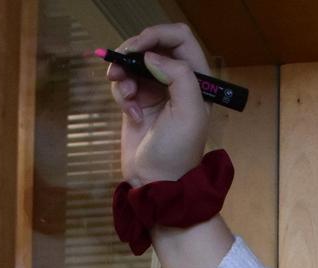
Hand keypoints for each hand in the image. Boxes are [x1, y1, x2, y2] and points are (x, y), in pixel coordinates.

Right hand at [102, 23, 212, 184]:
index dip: (157, 35)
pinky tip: (130, 113)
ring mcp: (156, 91)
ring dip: (123, 73)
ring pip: (133, 63)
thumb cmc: (179, 151)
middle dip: (133, 52)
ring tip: (124, 94)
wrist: (157, 181)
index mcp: (197, 78)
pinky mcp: (137, 102)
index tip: (137, 47)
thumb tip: (151, 57)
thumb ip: (178, 75)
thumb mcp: (189, 112)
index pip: (179, 38)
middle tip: (120, 64)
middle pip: (152, 45)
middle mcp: (177, 80)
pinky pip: (123, 83)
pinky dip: (121, 93)